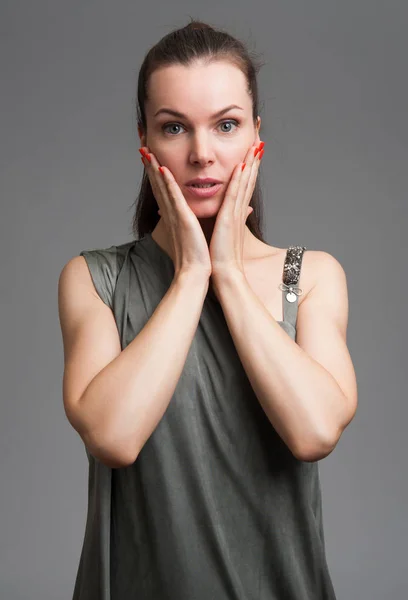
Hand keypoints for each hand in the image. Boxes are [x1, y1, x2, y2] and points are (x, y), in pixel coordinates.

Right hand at [139, 147, 211, 277]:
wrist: (196, 273)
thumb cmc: (198, 257)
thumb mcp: (201, 234)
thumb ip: (206, 220)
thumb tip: (219, 210)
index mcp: (176, 216)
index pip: (165, 190)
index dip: (158, 174)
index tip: (153, 158)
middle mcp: (171, 214)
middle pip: (158, 185)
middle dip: (151, 166)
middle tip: (143, 147)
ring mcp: (175, 216)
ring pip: (162, 187)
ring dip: (154, 168)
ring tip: (146, 151)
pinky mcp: (182, 220)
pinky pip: (172, 198)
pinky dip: (167, 183)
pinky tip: (162, 169)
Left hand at [209, 141, 264, 280]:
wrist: (223, 274)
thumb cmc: (221, 257)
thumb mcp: (225, 234)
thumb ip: (229, 220)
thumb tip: (236, 212)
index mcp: (236, 213)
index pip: (244, 184)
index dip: (250, 165)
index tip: (254, 147)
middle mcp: (238, 210)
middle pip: (248, 178)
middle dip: (254, 157)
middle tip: (260, 136)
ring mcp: (236, 213)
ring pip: (244, 182)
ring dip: (250, 161)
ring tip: (255, 142)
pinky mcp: (229, 219)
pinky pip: (234, 194)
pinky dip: (239, 179)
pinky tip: (241, 163)